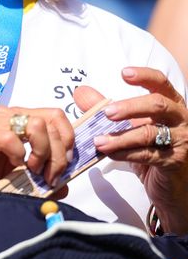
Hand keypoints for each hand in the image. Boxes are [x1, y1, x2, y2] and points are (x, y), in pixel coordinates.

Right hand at [0, 105, 74, 207]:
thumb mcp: (19, 176)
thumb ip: (42, 176)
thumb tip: (65, 186)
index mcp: (19, 120)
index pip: (56, 117)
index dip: (68, 139)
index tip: (65, 164)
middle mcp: (8, 116)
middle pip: (53, 119)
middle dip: (60, 151)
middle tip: (51, 174)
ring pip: (37, 125)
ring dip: (43, 152)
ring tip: (34, 171)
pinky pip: (12, 139)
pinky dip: (19, 155)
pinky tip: (14, 166)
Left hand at [74, 67, 187, 228]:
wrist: (172, 186)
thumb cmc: (152, 149)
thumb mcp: (129, 127)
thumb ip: (107, 108)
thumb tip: (80, 92)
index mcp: (171, 104)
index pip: (161, 83)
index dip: (144, 76)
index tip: (124, 73)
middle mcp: (180, 119)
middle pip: (158, 105)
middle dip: (130, 106)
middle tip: (106, 113)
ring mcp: (181, 141)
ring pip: (150, 133)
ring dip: (120, 137)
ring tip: (98, 141)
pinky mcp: (175, 161)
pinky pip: (148, 155)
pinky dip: (125, 153)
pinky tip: (108, 153)